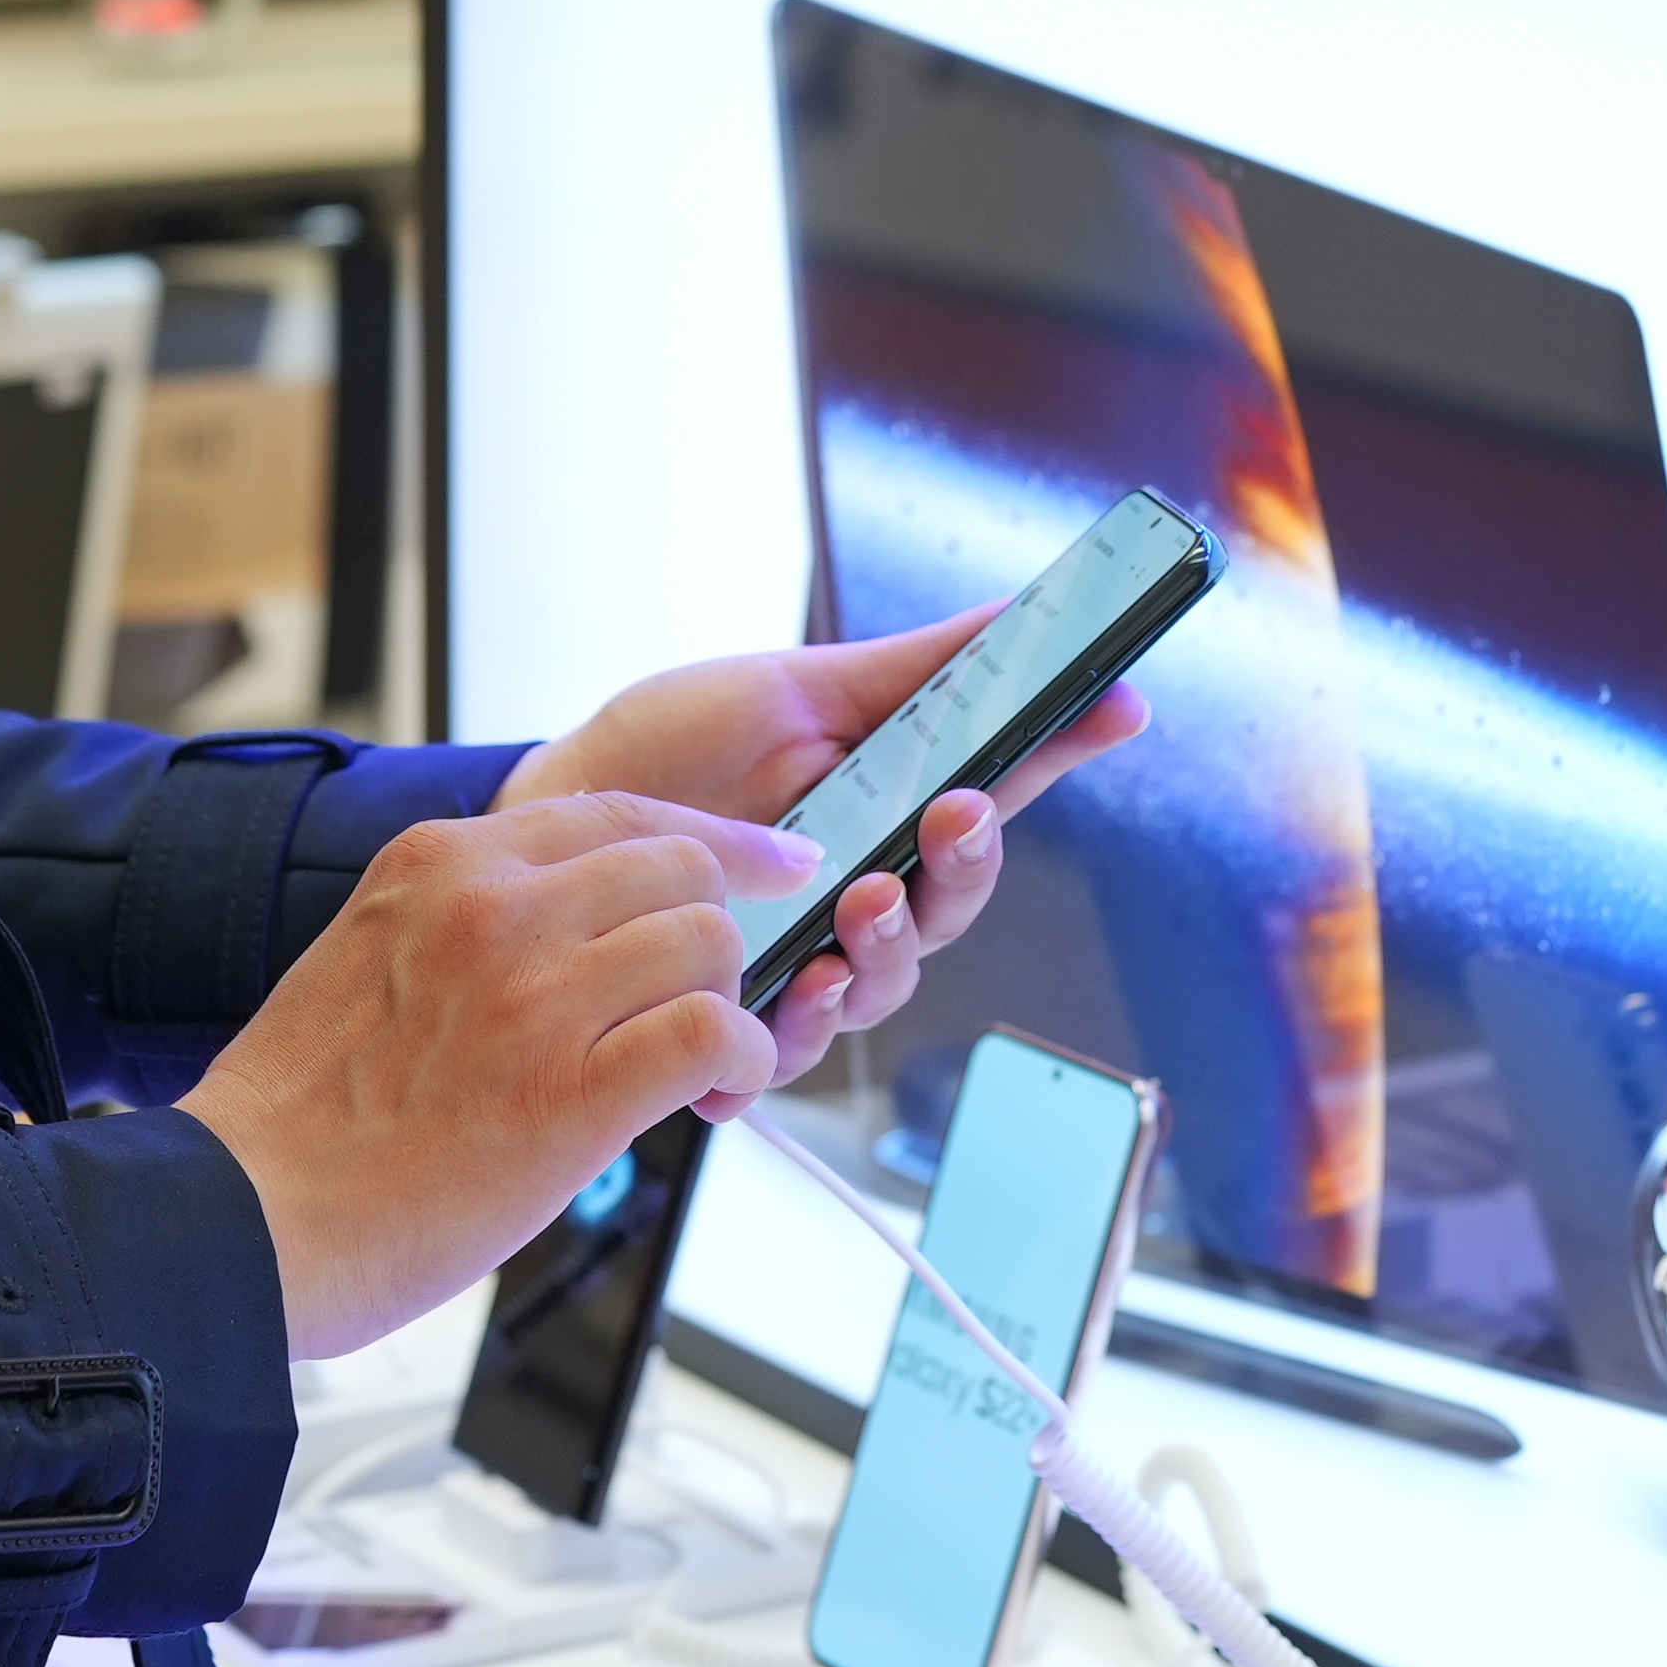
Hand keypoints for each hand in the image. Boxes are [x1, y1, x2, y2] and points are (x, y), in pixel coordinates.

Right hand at [188, 788, 820, 1355]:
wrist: (239, 1219)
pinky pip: (709, 1034)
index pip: (615, 810)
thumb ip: (465, 921)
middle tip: (725, 989)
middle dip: (724, 927)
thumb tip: (574, 931)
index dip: (711, 836)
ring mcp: (534, 996)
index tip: (766, 859)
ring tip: (704, 1063)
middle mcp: (492, 909)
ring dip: (729, 1003)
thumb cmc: (299, 1117)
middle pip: (680, 867)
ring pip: (708, 941)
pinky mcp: (571, 1093)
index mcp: (439, 863)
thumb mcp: (370, 956)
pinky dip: (736, 1062)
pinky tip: (712, 1096)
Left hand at [499, 608, 1148, 1099]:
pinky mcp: (738, 1018)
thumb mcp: (797, 688)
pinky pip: (788, 1052)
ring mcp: (804, 959)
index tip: (1106, 710)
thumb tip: (1035, 614)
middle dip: (963, 868)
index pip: (994, 799)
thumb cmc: (675, 747)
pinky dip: (796, 1030)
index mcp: (889, 811)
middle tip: (948, 820)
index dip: (1059, 757)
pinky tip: (791, 990)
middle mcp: (861, 893)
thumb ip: (920, 669)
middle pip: (952, 908)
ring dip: (886, 949)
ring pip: (883, 985)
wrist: (560, 806)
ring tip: (859, 904)